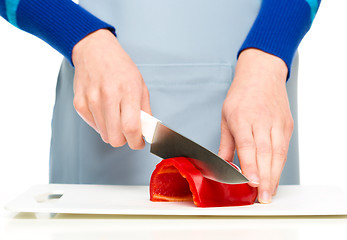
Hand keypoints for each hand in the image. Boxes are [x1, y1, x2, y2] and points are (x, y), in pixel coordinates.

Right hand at [72, 29, 150, 148]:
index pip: (131, 128)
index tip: (138, 142)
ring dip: (112, 132)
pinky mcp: (79, 104)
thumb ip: (144, 110)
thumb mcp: (140, 84)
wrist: (94, 50)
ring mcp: (91, 100)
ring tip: (116, 116)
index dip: (136, 142)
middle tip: (128, 132)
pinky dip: (101, 124)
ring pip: (104, 135)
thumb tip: (148, 131)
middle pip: (115, 138)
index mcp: (127, 91)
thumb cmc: (119, 66)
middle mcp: (107, 96)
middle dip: (124, 140)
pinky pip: (93, 126)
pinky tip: (104, 111)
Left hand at [218, 48, 292, 202]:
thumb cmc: (241, 95)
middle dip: (265, 178)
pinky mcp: (287, 125)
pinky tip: (275, 177)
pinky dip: (280, 166)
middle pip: (265, 153)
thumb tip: (223, 164)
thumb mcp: (226, 116)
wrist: (262, 74)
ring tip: (269, 193)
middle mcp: (261, 120)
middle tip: (262, 197)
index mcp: (242, 117)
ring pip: (278, 153)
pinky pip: (284, 149)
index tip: (252, 183)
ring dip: (274, 175)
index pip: (248, 145)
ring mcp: (277, 123)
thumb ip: (226, 143)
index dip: (250, 166)